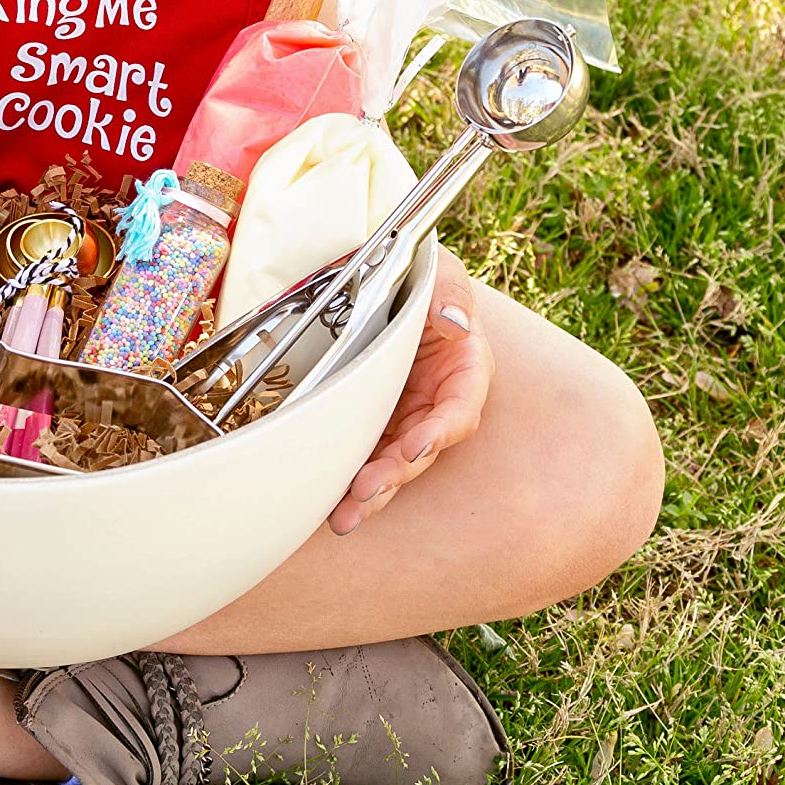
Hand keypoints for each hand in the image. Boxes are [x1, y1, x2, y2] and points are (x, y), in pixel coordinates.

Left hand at [328, 252, 490, 534]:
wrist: (368, 271)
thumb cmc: (411, 268)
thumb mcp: (435, 267)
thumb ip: (449, 289)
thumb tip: (455, 322)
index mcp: (461, 366)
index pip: (461, 407)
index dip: (440, 431)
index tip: (415, 445)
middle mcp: (435, 399)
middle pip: (422, 448)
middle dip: (395, 474)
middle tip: (364, 493)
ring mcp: (401, 414)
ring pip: (391, 462)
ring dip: (370, 492)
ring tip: (343, 517)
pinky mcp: (368, 421)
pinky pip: (360, 454)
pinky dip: (344, 477)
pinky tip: (322, 499)